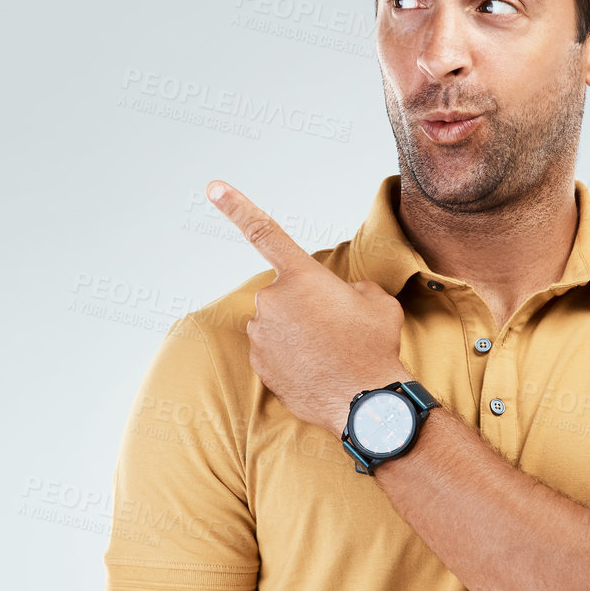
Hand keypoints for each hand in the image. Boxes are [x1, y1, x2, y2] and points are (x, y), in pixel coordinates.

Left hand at [207, 179, 412, 433]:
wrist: (365, 403)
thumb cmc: (374, 346)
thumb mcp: (376, 300)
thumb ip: (350, 287)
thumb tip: (339, 296)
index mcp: (302, 276)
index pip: (264, 232)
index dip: (236, 207)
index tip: (213, 187)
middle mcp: (274, 301)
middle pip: (284, 294)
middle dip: (304, 306)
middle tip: (336, 329)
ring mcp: (262, 334)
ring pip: (277, 324)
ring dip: (298, 333)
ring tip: (330, 353)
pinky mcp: (259, 364)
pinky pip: (274, 351)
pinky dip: (292, 358)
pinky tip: (317, 370)